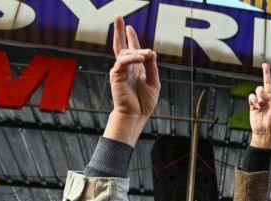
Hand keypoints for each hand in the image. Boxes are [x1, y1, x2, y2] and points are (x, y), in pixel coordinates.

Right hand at [103, 16, 160, 146]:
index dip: (131, 37)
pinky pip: (123, 60)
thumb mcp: (154, 81)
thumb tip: (150, 51)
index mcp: (135, 68)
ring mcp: (120, 70)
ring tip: (147, 55)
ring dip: (138, 51)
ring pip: (126, 52)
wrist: (136, 114)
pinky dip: (133, 57)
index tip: (129, 27)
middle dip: (120, 30)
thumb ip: (152, 66)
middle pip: (120, 45)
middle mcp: (126, 67)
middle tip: (118, 16)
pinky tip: (142, 57)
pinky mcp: (116, 74)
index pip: (132, 49)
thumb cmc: (144, 102)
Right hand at [249, 63, 270, 148]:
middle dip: (266, 73)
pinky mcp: (253, 104)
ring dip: (259, 94)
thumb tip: (261, 91)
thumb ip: (270, 99)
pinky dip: (253, 100)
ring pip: (258, 90)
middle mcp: (269, 98)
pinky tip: (255, 105)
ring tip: (260, 102)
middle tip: (264, 64)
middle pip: (268, 83)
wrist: (263, 131)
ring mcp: (261, 100)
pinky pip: (251, 96)